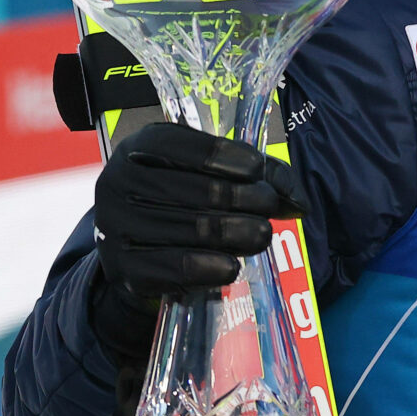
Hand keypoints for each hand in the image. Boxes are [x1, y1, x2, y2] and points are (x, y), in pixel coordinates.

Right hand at [90, 122, 304, 353]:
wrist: (139, 255)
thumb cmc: (183, 203)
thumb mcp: (213, 175)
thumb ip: (259, 176)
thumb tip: (300, 203)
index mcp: (142, 147)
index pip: (190, 148)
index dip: (232, 159)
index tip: (257, 172)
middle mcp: (120, 181)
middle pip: (201, 191)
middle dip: (248, 200)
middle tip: (269, 211)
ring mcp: (116, 225)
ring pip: (195, 229)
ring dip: (240, 234)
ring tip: (260, 236)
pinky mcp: (122, 267)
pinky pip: (176, 267)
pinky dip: (213, 267)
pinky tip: (231, 266)